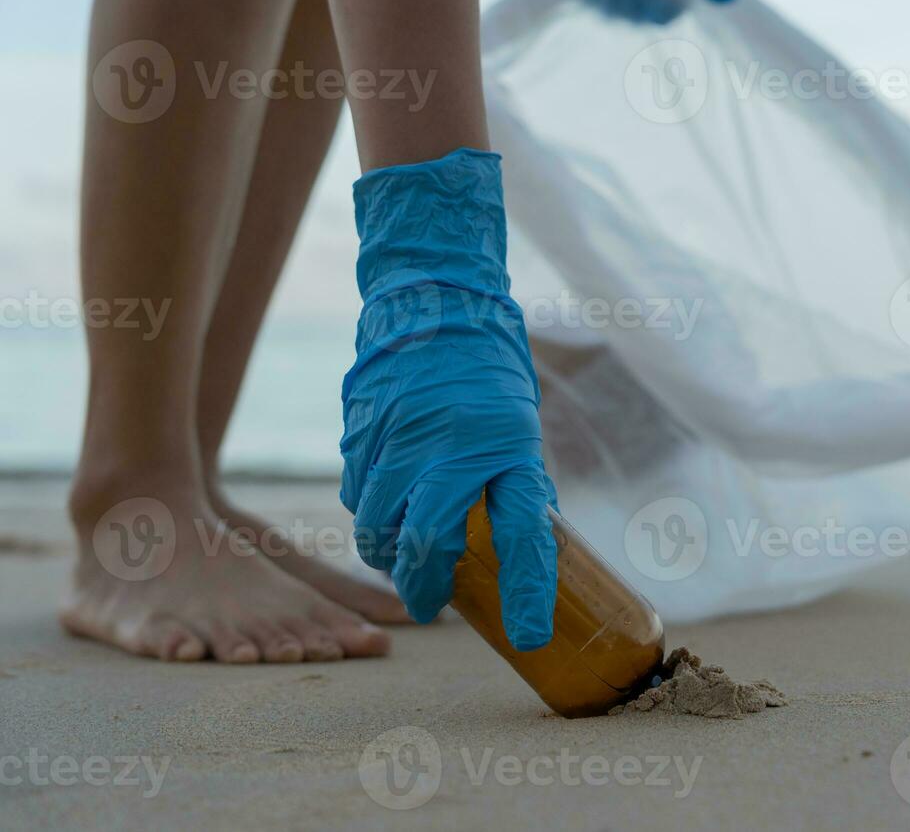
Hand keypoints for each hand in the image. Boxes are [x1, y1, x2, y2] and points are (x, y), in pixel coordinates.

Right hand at [340, 148, 557, 649]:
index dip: (529, 589)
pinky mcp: (360, 427)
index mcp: (507, 442)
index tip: (528, 635)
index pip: (524, 532)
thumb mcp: (519, 421)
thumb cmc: (489, 366)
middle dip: (426, 583)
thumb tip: (511, 541)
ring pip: (380, 521)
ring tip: (407, 553)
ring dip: (391, 548)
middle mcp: (451, 443)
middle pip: (427, 539)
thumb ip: (513, 478)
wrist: (432, 296)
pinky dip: (370, 508)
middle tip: (432, 602)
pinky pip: (358, 489)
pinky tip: (384, 502)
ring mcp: (398, 435)